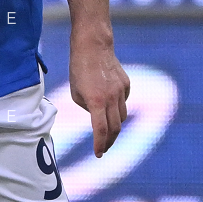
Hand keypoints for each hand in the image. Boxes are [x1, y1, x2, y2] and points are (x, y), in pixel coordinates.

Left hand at [69, 38, 129, 157]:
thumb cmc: (79, 70)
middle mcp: (112, 97)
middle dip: (109, 141)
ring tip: (107, 133)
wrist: (93, 47)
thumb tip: (98, 117)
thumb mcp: (76, 93)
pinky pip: (123, 102)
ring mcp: (121, 91)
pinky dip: (117, 108)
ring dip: (115, 127)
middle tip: (103, 149)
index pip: (101, 130)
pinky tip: (109, 107)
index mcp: (96, 101)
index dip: (100, 144)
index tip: (98, 154)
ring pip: (122, 116)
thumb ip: (88, 108)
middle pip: (115, 127)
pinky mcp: (126, 84)